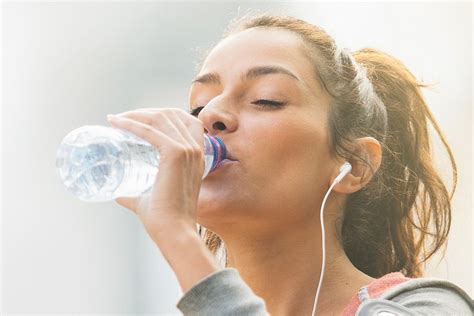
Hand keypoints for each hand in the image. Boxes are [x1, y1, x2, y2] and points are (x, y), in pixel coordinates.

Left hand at [107, 108, 204, 241]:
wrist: (174, 232)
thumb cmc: (164, 219)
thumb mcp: (150, 198)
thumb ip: (136, 194)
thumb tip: (118, 194)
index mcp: (197, 157)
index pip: (184, 121)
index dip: (161, 114)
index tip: (138, 119)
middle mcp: (195, 149)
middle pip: (171, 115)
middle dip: (145, 112)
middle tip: (122, 119)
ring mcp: (187, 150)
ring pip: (160, 118)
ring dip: (136, 114)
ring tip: (117, 119)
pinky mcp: (176, 153)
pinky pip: (150, 131)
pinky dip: (131, 124)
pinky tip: (115, 122)